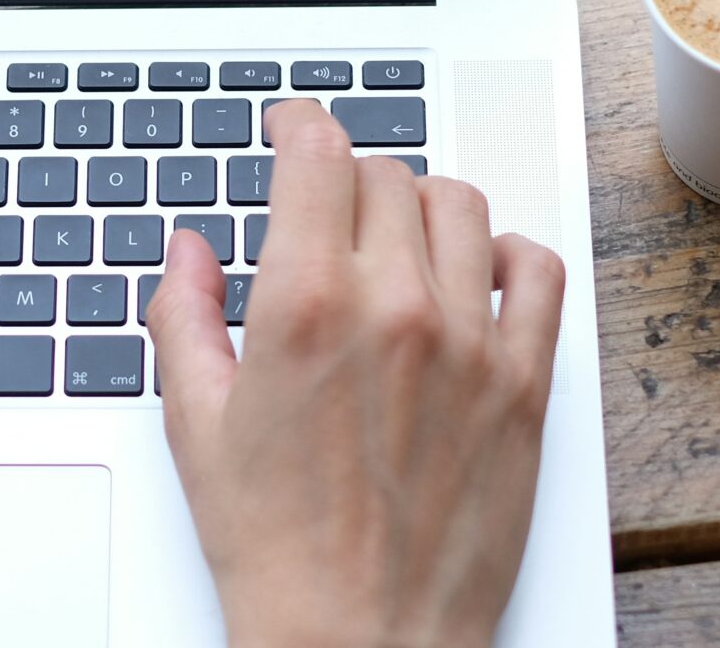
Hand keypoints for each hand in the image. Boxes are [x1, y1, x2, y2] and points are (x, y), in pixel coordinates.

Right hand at [148, 101, 564, 647]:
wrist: (357, 642)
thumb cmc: (276, 550)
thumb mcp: (194, 422)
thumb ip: (183, 314)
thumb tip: (187, 248)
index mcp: (304, 304)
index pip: (316, 154)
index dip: (298, 124)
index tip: (290, 130)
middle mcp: (393, 308)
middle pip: (383, 175)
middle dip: (344, 182)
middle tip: (324, 216)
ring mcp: (468, 343)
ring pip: (458, 205)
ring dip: (419, 207)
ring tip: (394, 241)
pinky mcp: (523, 385)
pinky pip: (536, 272)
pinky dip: (506, 254)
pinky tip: (473, 275)